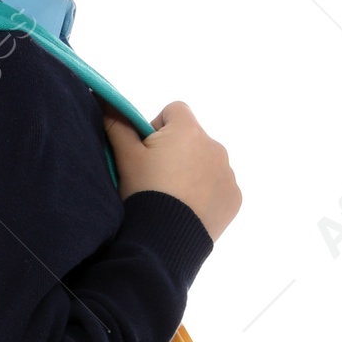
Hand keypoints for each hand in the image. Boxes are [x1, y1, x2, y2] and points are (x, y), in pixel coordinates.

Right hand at [103, 101, 240, 239]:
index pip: (175, 111)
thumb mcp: (125, 158)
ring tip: (173, 198)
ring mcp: (228, 173)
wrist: (164, 240)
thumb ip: (117, 125)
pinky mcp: (234, 197)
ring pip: (207, 163)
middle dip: (176, 152)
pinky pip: (219, 187)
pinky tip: (189, 210)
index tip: (147, 152)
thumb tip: (107, 102)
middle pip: (192, 138)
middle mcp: (215, 146)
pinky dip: (207, 194)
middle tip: (157, 180)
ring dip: (193, 172)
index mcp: (188, 130)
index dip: (157, 127)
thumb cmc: (143, 193)